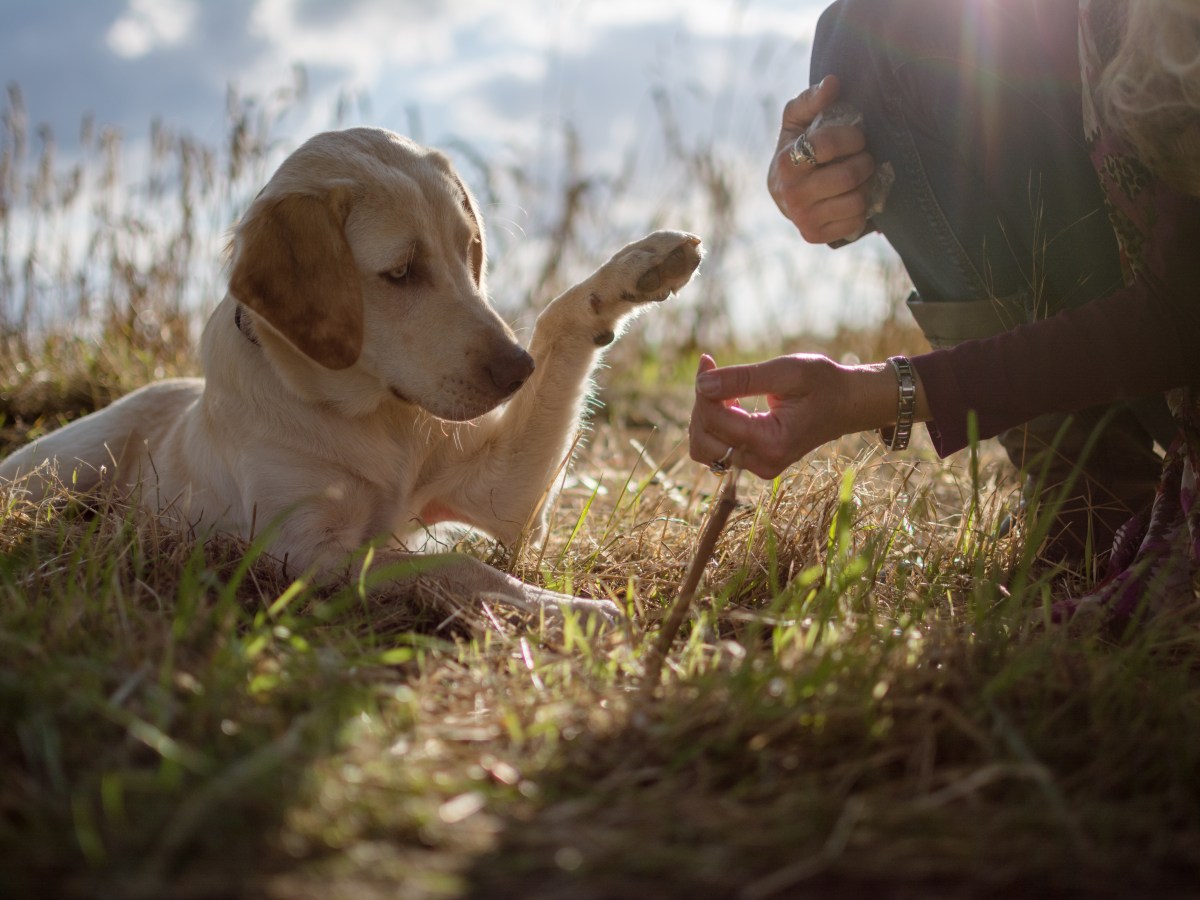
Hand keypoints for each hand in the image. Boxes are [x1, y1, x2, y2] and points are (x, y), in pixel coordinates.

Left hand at [688, 353, 902, 478]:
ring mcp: (759, 467)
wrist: (848, 404)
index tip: (707, 360)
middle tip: (713, 373)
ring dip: (704, 417)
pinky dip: (715, 425)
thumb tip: (702, 384)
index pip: (713, 420)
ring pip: (704, 448)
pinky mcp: (755, 463)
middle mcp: (763, 463)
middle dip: (701, 405)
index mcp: (771, 443)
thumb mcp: (787, 371)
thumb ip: (743, 379)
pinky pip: (717, 448)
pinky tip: (731, 403)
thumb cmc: (824, 383)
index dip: (702, 388)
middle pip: (702, 441)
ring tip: (724, 390)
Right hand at [768, 75, 877, 244]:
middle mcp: (792, 193)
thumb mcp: (797, 121)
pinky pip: (855, 222)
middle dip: (864, 162)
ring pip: (856, 201)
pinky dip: (860, 208)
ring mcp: (803, 218)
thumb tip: (833, 82)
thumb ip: (812, 100)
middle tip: (863, 157)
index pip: (829, 145)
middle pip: (849, 176)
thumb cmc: (797, 149)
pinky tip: (852, 198)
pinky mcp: (814, 235)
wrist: (783, 192)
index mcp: (786, 161)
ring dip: (865, 186)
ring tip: (859, 178)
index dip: (852, 137)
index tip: (856, 137)